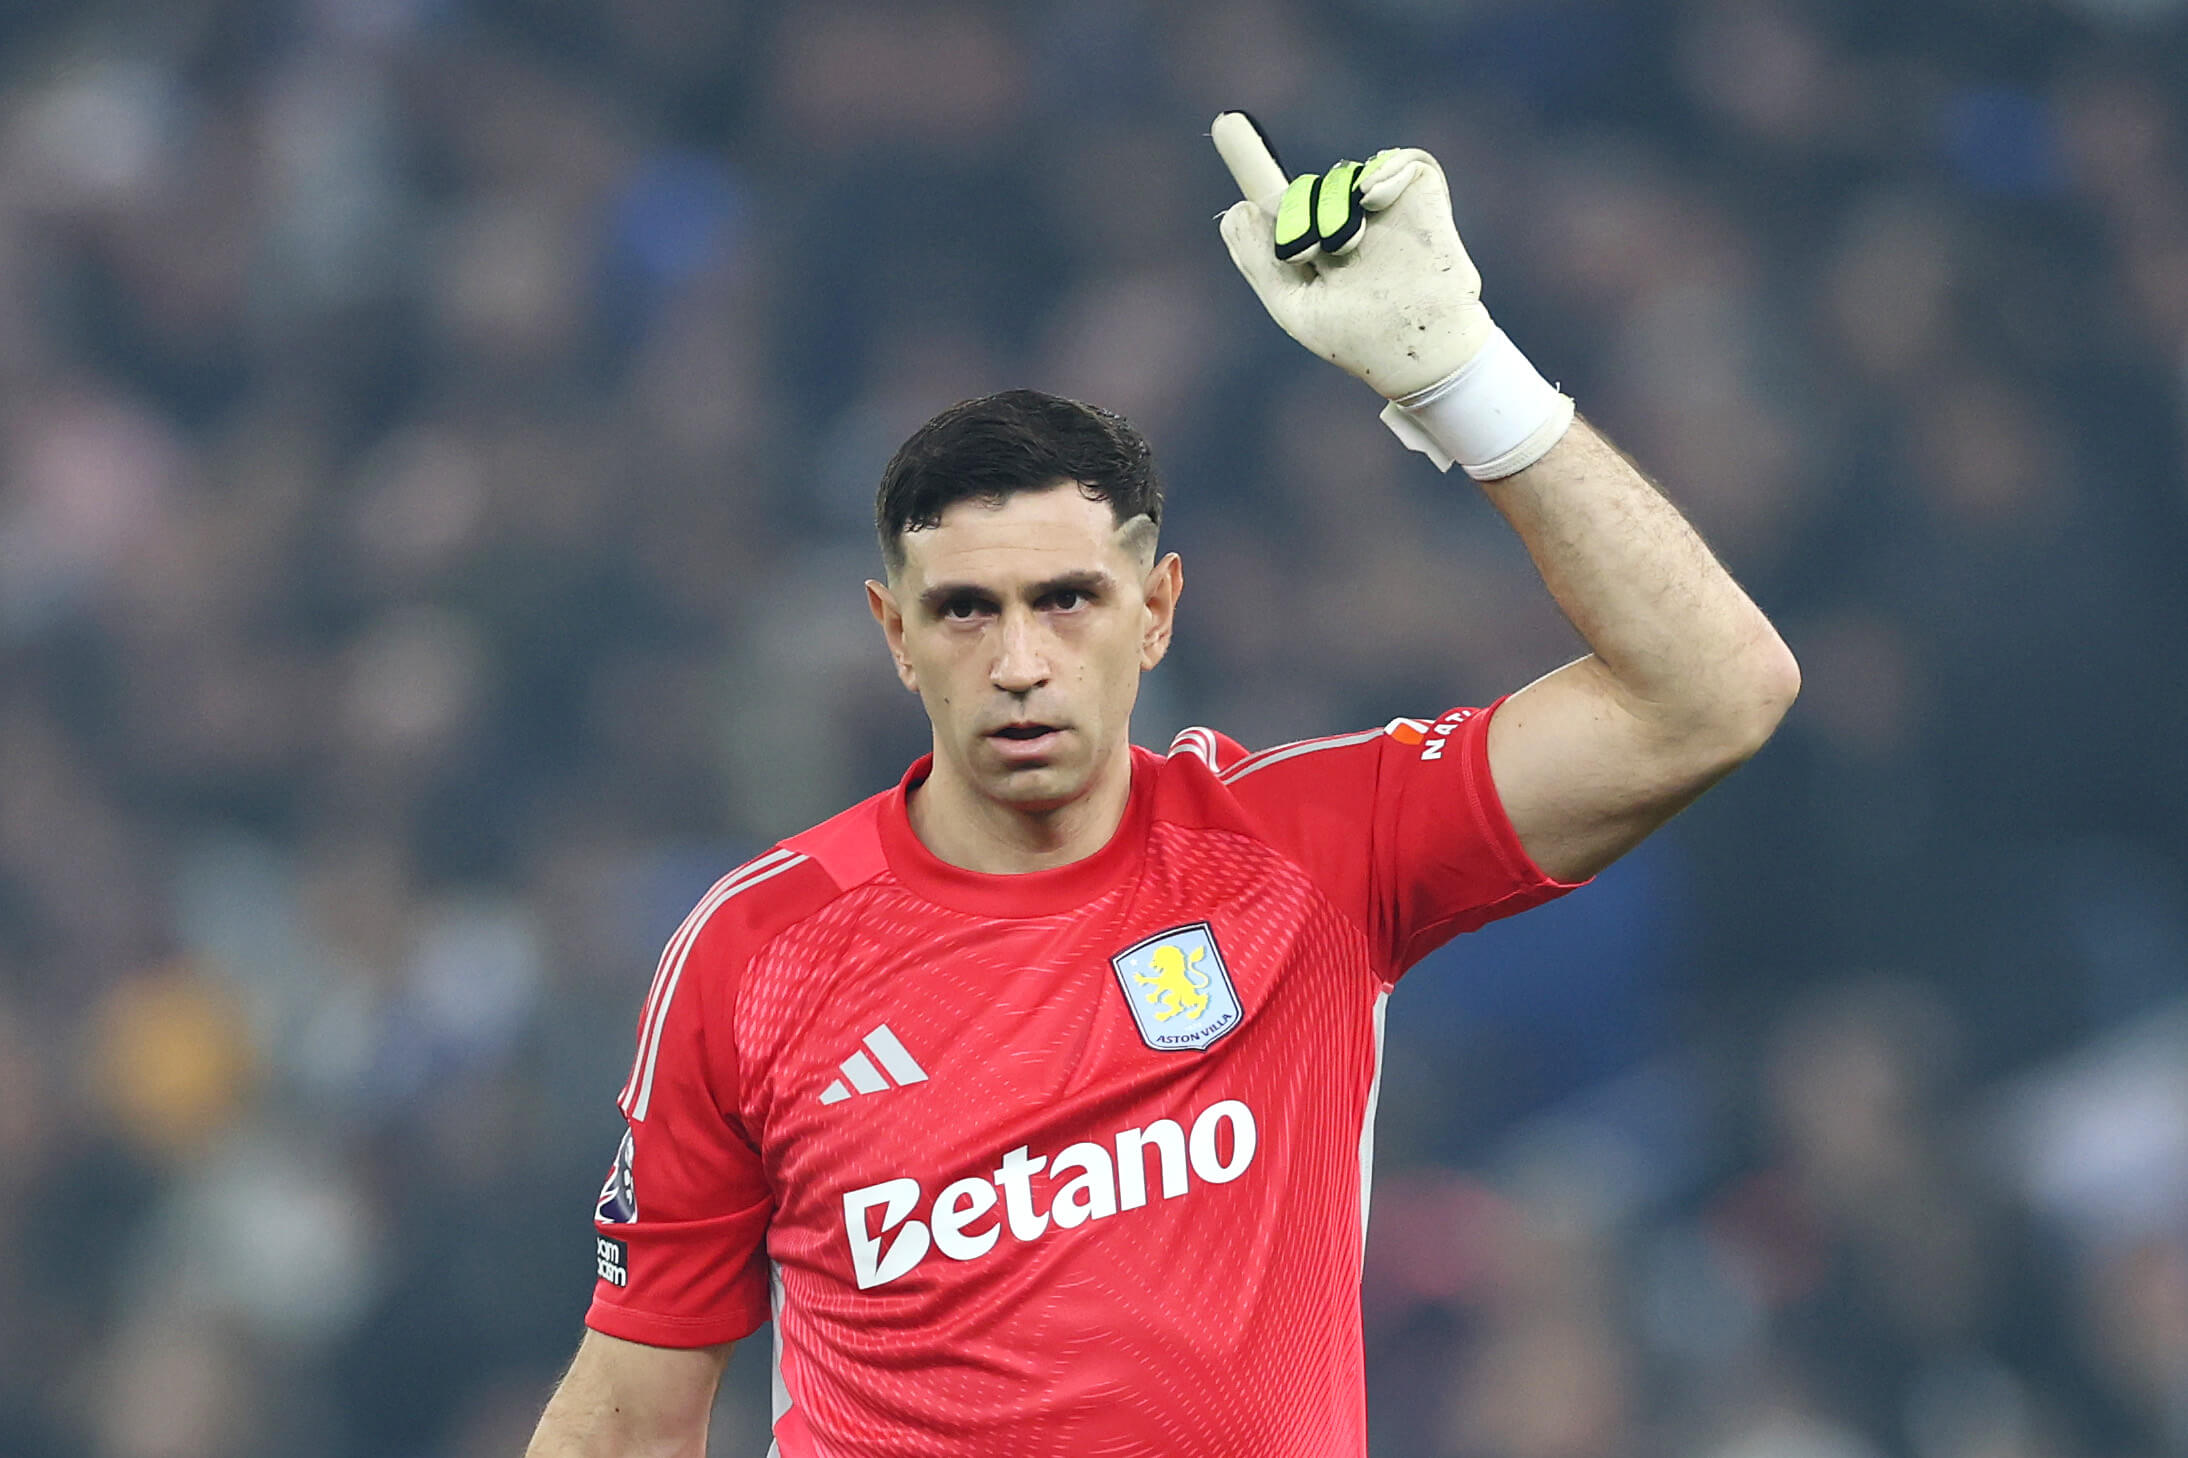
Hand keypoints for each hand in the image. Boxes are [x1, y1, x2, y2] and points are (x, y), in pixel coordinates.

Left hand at [1212, 112, 1491, 399]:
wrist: (1417, 349)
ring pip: (1340, 175)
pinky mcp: (1419, 193)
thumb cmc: (1357, 338)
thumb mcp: (1293, 308)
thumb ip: (1259, 261)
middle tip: (1308, 250)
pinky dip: (1381, 172)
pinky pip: (1394, 158)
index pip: (1277, 201)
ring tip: (1349, 245)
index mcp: (1314, 248)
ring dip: (1333, 207)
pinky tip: (1371, 200)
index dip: (1249, 160)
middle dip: (1296, 216)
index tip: (1226, 121)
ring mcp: (1382, 207)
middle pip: (1303, 190)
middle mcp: (1345, 222)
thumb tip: (1239, 207)